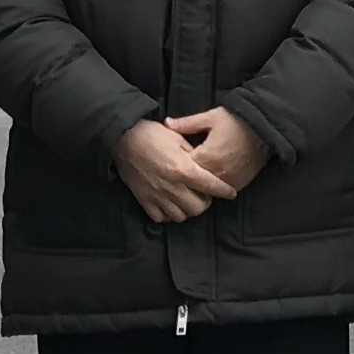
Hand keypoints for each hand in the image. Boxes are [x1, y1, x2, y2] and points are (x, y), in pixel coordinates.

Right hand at [114, 114, 238, 223]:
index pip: (211, 186)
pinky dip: (169, 214)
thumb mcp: (178, 138)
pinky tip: (170, 204)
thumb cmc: (151, 134)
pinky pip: (162, 218)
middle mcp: (172, 186)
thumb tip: (206, 166)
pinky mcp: (144, 200)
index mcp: (183, 169)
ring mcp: (157, 196)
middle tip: (203, 193)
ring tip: (187, 199)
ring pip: (181, 216)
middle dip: (205, 202)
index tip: (230, 193)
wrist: (122, 139)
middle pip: (198, 208)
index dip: (224, 191)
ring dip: (188, 209)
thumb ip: (194, 154)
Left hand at [168, 107, 268, 196]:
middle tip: (180, 172)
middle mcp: (217, 173)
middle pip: (194, 183)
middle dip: (187, 178)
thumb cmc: (237, 120)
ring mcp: (229, 181)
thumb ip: (187, 124)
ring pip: (208, 190)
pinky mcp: (240, 184)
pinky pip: (222, 191)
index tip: (171, 161)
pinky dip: (215, 187)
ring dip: (201, 185)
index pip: (183, 169)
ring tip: (195, 177)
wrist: (266, 128)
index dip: (176, 165)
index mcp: (206, 157)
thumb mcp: (210, 118)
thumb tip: (166, 123)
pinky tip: (211, 178)